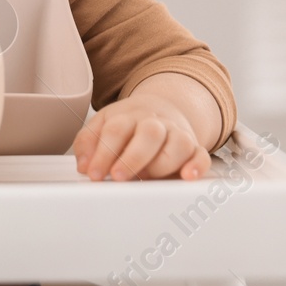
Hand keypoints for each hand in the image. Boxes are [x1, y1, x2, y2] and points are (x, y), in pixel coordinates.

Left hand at [71, 93, 210, 181]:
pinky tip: (187, 176)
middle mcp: (155, 123)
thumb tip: (84, 165)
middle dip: (132, 158)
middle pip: (149, 133)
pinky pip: (202, 155)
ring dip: (161, 163)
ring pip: (178, 143)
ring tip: (145, 178)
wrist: (161, 107)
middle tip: (118, 176)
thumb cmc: (128, 123)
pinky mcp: (194, 149)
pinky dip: (197, 166)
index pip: (116, 130)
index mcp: (129, 116)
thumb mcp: (102, 125)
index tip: (94, 174)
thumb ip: (88, 143)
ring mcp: (177, 134)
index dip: (103, 153)